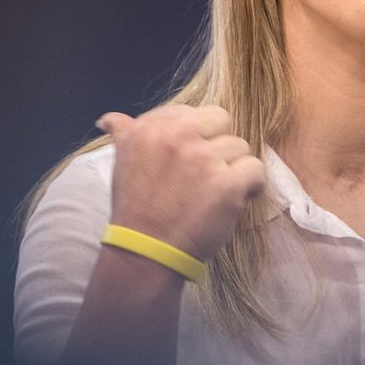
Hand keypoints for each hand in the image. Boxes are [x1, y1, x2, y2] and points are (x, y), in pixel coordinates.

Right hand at [96, 104, 264, 264]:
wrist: (146, 252)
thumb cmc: (136, 209)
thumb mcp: (122, 164)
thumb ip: (126, 135)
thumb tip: (108, 118)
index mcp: (150, 128)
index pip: (192, 112)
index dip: (197, 136)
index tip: (187, 160)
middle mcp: (177, 138)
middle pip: (221, 120)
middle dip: (219, 144)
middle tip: (206, 172)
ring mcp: (204, 159)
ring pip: (240, 147)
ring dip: (233, 169)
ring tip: (213, 191)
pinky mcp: (227, 183)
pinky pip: (256, 169)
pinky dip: (252, 186)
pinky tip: (236, 198)